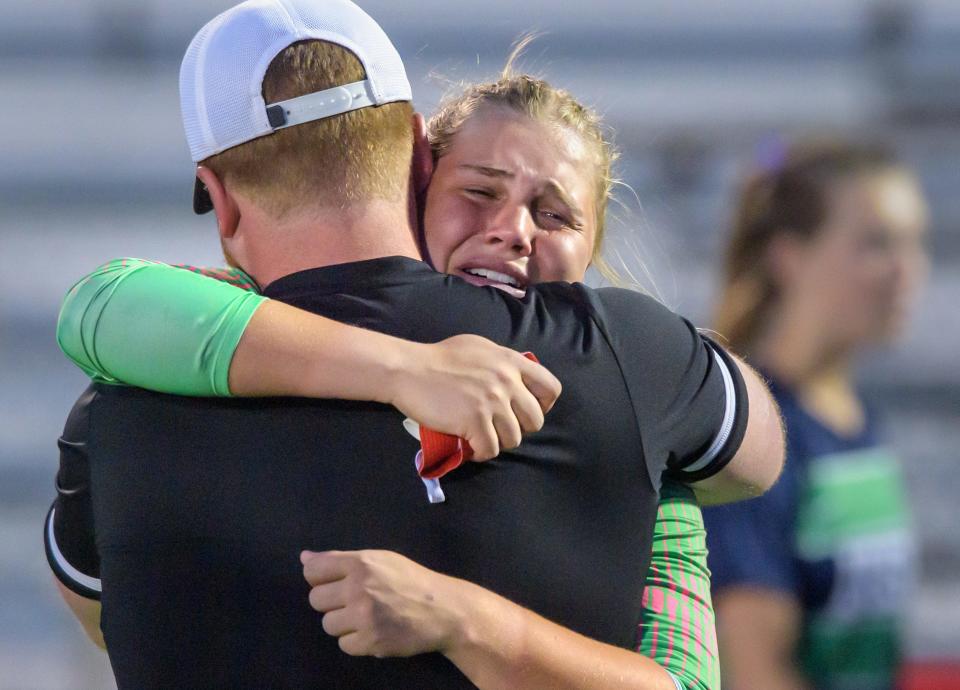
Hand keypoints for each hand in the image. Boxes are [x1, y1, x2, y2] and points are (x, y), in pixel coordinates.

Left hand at [301, 549, 464, 657]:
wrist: (443, 610)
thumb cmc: (410, 580)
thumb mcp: (380, 560)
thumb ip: (340, 560)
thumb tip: (304, 558)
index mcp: (360, 563)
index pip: (313, 570)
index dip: (319, 578)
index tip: (333, 583)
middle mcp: (358, 588)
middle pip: (316, 599)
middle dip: (332, 602)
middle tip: (354, 601)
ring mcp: (363, 617)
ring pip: (327, 624)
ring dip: (343, 623)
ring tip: (366, 617)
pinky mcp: (370, 642)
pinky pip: (343, 644)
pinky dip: (356, 641)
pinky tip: (373, 631)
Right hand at [388, 335, 561, 459]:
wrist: (409, 369)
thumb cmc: (440, 357)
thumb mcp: (479, 348)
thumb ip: (502, 362)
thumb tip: (515, 378)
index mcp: (511, 361)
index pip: (551, 388)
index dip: (543, 405)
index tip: (525, 411)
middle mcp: (507, 381)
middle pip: (535, 420)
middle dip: (519, 427)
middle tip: (499, 427)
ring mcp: (492, 402)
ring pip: (514, 438)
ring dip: (498, 441)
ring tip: (481, 437)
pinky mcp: (475, 421)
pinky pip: (491, 449)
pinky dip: (481, 452)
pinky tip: (470, 446)